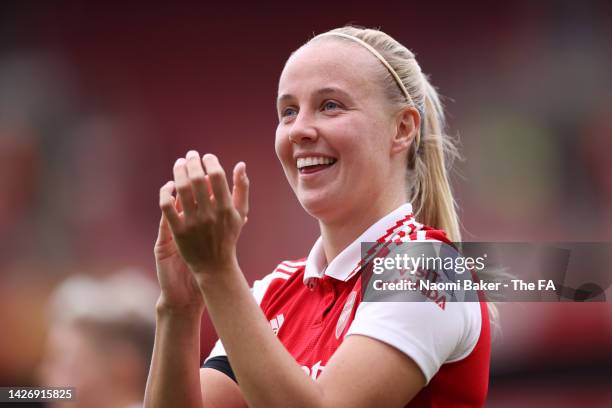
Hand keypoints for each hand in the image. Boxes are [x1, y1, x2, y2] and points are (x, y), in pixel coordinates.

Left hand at [159, 151, 248, 280]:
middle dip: (193, 162)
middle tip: (191, 155)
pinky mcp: (178, 231)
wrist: (215, 266)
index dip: (211, 162)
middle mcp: (209, 214)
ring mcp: (192, 223)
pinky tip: (168, 185)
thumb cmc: (228, 236)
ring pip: (182, 189)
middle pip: (198, 179)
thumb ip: (242, 188)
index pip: (217, 176)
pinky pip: (167, 207)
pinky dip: (166, 192)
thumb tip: (241, 164)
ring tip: (179, 163)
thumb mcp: (240, 213)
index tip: (207, 157)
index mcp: (226, 208)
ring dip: (179, 172)